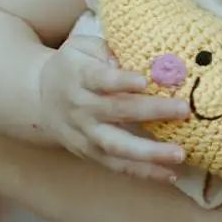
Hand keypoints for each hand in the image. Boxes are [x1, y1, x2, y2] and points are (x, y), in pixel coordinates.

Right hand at [37, 34, 189, 180]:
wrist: (38, 96)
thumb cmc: (72, 66)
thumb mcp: (82, 46)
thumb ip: (105, 49)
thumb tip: (131, 60)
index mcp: (80, 77)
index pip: (101, 80)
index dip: (121, 81)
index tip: (144, 81)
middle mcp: (81, 108)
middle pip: (116, 112)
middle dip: (151, 111)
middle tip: (183, 110)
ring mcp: (85, 134)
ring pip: (116, 147)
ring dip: (149, 153)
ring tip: (179, 154)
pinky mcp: (89, 154)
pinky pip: (117, 166)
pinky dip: (143, 172)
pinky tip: (169, 174)